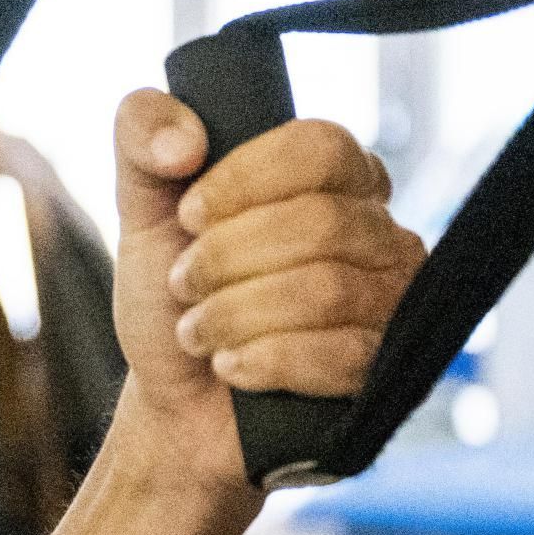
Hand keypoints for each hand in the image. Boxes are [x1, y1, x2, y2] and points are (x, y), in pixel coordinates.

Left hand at [110, 92, 427, 492]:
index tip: (187, 215)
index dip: (245, 180)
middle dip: (226, 258)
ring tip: (198, 331)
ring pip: (327, 290)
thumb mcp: (142, 206)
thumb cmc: (172, 296)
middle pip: (322, 222)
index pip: (321, 147)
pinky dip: (264, 361)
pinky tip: (231, 366)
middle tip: (183, 284)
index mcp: (333, 179)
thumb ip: (143, 134)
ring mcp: (391, 301)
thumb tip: (185, 142)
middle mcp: (378, 232)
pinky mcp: (383, 369)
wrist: (174, 400)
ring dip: (235, 313)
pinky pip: (338, 355)